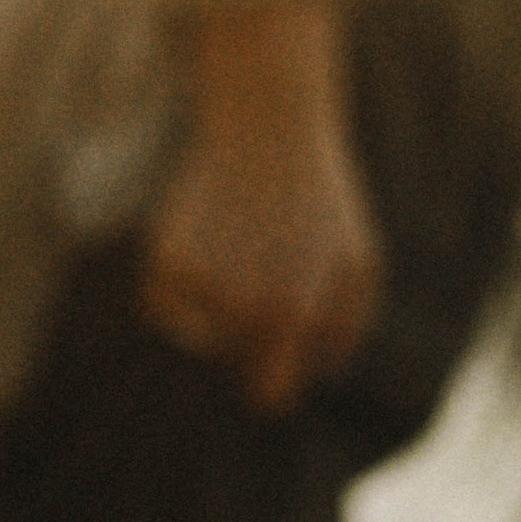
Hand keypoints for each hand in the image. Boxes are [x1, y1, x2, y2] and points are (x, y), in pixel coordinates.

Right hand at [139, 0, 381, 415]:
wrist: (270, 128)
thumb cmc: (320, 201)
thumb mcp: (357, 266)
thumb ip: (339, 331)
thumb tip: (311, 373)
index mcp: (292, 317)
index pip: (268, 394)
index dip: (270, 380)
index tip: (271, 357)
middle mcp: (242, 307)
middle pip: (232, 361)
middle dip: (245, 338)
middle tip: (259, 283)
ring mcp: (201, 284)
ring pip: (195, 332)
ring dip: (212, 306)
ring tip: (236, 254)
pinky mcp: (166, 258)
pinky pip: (163, 302)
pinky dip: (178, 284)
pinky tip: (201, 244)